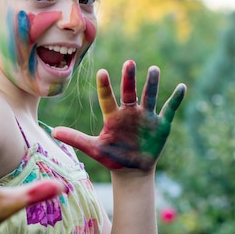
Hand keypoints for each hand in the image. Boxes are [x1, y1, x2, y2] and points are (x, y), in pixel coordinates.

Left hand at [52, 60, 185, 171]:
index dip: (105, 86)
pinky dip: (176, 99)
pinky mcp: (161, 124)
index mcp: (113, 116)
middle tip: (129, 63)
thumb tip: (53, 132)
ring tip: (153, 69)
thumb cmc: (111, 158)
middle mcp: (130, 112)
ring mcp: (146, 116)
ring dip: (152, 83)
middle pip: (129, 92)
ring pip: (150, 96)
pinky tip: (182, 87)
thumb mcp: (93, 149)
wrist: (132, 170)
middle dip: (129, 79)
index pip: (107, 98)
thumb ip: (75, 138)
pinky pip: (169, 109)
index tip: (101, 72)